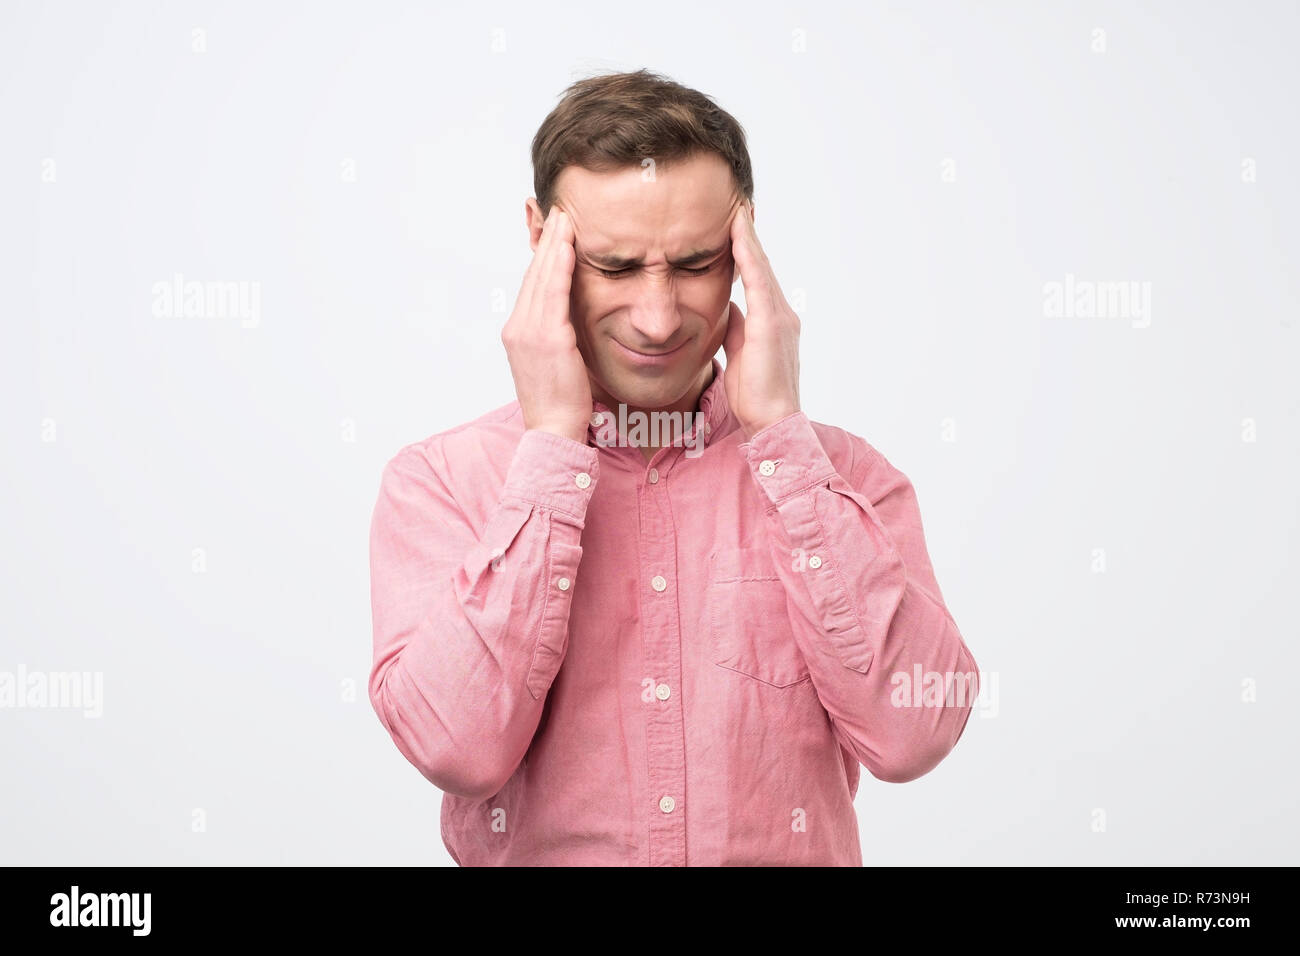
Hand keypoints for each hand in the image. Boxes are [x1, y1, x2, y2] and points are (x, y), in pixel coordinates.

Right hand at [501, 207, 592, 444]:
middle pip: (533, 275)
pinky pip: (554, 293)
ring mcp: (529, 332)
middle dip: (547, 241)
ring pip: (542, 278)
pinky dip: (560, 266)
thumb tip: (570, 321)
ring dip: (555, 245)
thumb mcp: (556, 363)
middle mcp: (518, 328)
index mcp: (518, 333)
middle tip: (559, 211)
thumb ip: (558, 336)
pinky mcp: (548, 338)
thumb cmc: (561, 403)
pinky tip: (569, 245)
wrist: (554, 432)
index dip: (543, 256)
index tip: (555, 231)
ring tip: (566, 218)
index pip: (532, 286)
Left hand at [723, 202, 800, 439]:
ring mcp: (779, 316)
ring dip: (748, 237)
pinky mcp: (771, 323)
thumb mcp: (740, 352)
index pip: (756, 277)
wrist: (773, 421)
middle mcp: (780, 313)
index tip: (735, 225)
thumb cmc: (756, 395)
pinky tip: (738, 235)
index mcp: (772, 320)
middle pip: (761, 265)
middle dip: (749, 235)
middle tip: (738, 205)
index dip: (746, 251)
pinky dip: (748, 255)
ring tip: (737, 210)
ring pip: (760, 267)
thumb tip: (728, 307)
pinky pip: (758, 280)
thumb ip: (737, 327)